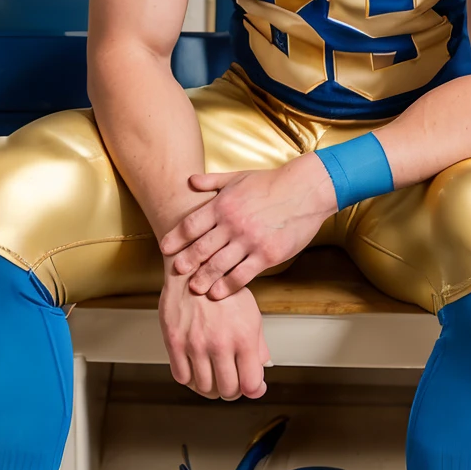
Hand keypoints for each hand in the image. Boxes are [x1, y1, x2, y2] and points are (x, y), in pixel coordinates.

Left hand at [159, 153, 336, 298]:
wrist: (305, 190)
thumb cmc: (271, 183)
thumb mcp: (238, 177)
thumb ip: (212, 181)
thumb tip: (189, 180)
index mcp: (223, 204)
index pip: (191, 224)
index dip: (176, 238)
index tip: (165, 248)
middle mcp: (233, 223)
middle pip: (201, 248)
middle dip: (186, 262)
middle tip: (176, 272)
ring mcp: (250, 241)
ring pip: (219, 265)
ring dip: (203, 278)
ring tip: (194, 288)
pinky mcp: (267, 255)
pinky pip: (242, 275)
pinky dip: (227, 286)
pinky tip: (217, 292)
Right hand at [159, 267, 271, 399]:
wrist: (193, 267)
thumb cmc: (224, 290)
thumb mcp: (251, 314)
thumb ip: (258, 345)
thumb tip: (262, 370)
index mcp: (244, 337)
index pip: (251, 384)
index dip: (254, 391)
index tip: (252, 388)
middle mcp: (220, 343)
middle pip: (227, 390)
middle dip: (232, 391)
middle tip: (231, 383)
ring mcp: (195, 344)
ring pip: (204, 387)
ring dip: (210, 387)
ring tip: (213, 376)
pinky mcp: (175, 342)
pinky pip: (182, 376)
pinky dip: (190, 378)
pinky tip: (195, 368)